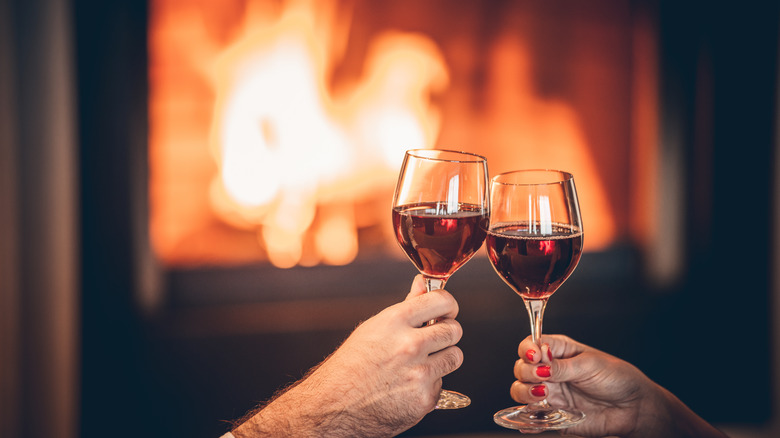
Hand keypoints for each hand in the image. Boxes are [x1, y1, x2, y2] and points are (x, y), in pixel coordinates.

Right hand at [232, 275, 463, 437]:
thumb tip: (424, 281)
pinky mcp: (424, 399)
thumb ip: (407, 305)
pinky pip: (441, 384)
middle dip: (447, 333)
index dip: (448, 305)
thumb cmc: (353, 363)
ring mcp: (419, 374)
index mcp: (395, 321)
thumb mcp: (376, 327)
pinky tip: (407, 386)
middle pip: (454, 330)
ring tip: (420, 363)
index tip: (446, 311)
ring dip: (442, 359)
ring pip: (454, 357)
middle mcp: (409, 345)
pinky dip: (428, 385)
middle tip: (434, 339)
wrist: (334, 405)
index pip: (442, 301)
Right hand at [512, 334, 726, 437]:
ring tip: (543, 395)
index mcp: (558, 351)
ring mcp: (550, 393)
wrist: (633, 407)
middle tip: (542, 378)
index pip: (531, 345)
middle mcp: (549, 371)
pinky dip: (526, 418)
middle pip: (521, 368)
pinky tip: (530, 418)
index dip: (527, 349)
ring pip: (521, 390)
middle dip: (526, 372)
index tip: (535, 356)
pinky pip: (532, 416)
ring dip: (524, 392)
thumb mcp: (590, 364)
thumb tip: (539, 365)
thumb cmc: (617, 378)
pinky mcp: (553, 414)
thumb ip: (562, 367)